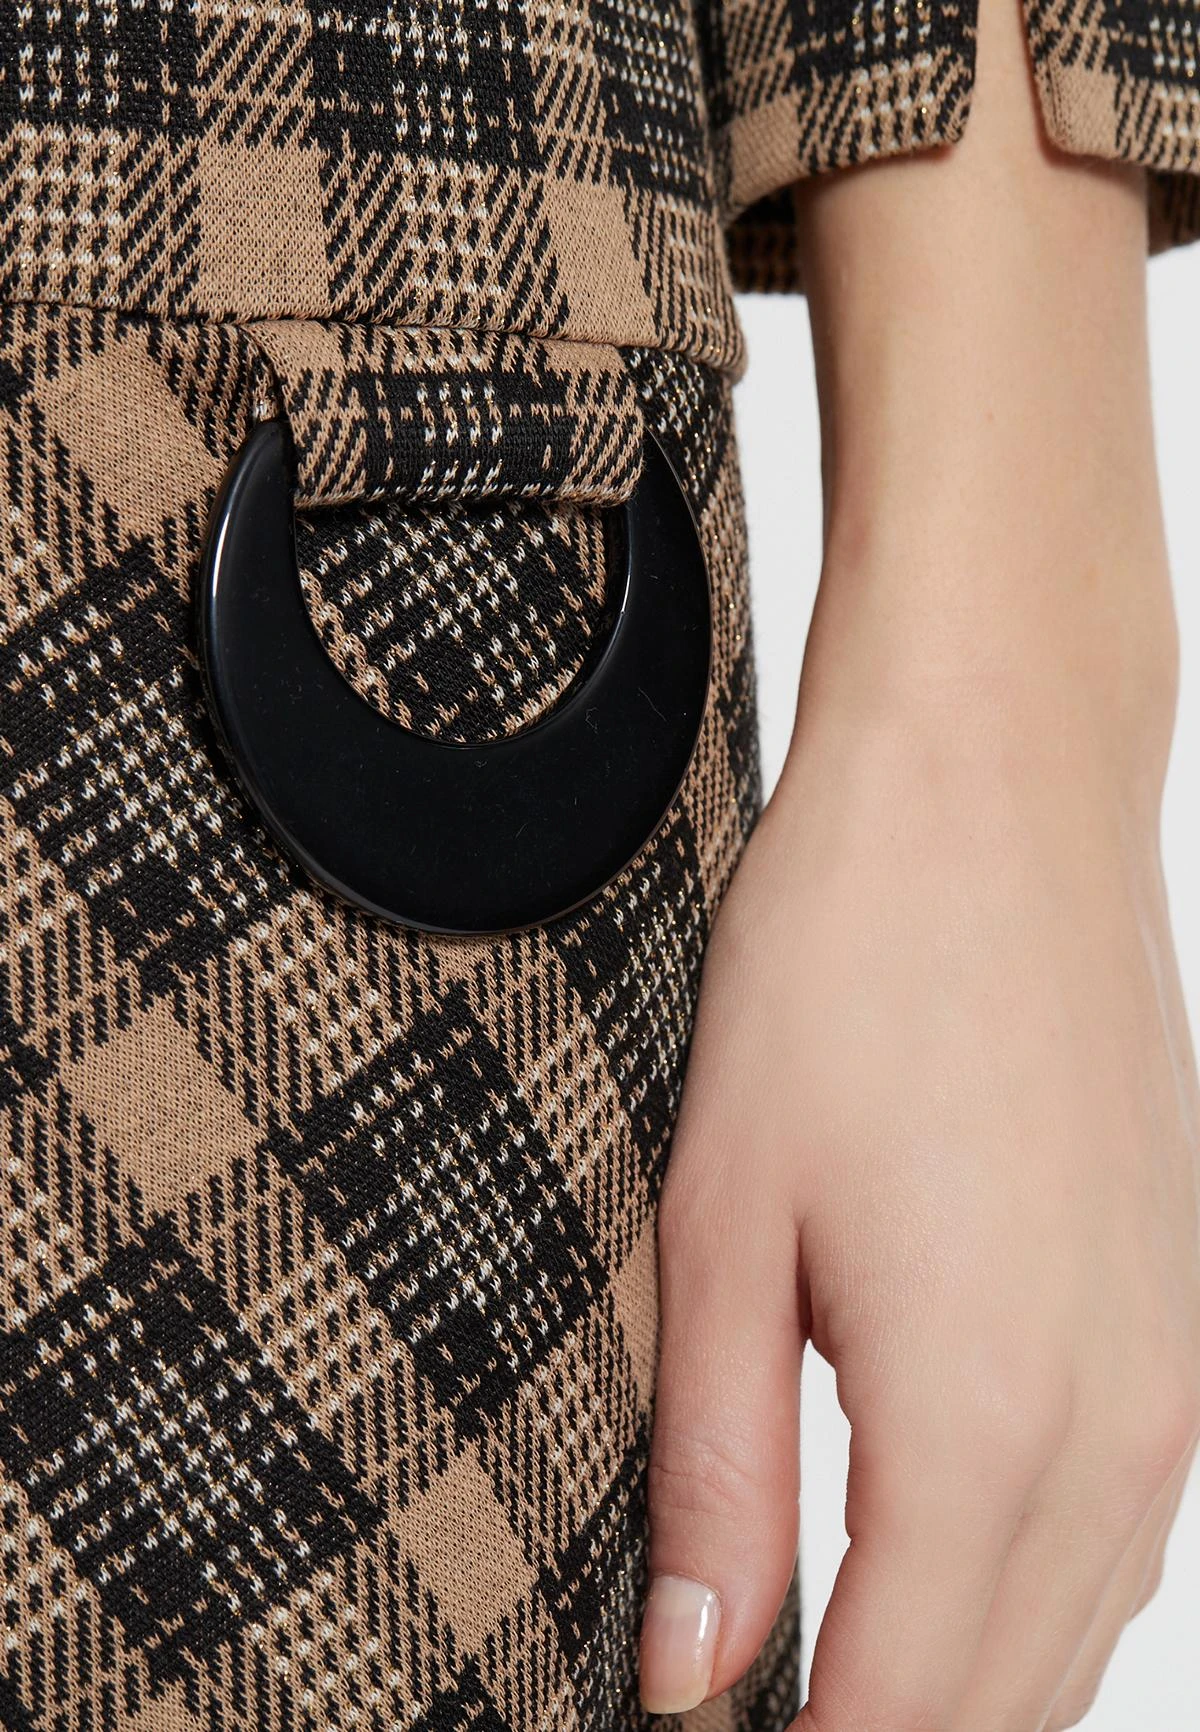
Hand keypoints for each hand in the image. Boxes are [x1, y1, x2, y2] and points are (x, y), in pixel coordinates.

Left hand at [638, 692, 1199, 1728]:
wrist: (997, 796)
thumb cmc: (844, 975)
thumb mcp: (726, 1224)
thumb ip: (714, 1473)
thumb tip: (690, 1673)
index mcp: (986, 1421)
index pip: (899, 1720)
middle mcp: (1119, 1426)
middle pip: (1005, 1703)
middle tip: (757, 1710)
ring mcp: (1175, 1372)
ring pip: (1077, 1630)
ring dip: (961, 1683)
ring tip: (832, 1675)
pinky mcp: (1182, 1313)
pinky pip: (1119, 1527)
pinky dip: (1028, 1590)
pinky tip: (937, 1564)